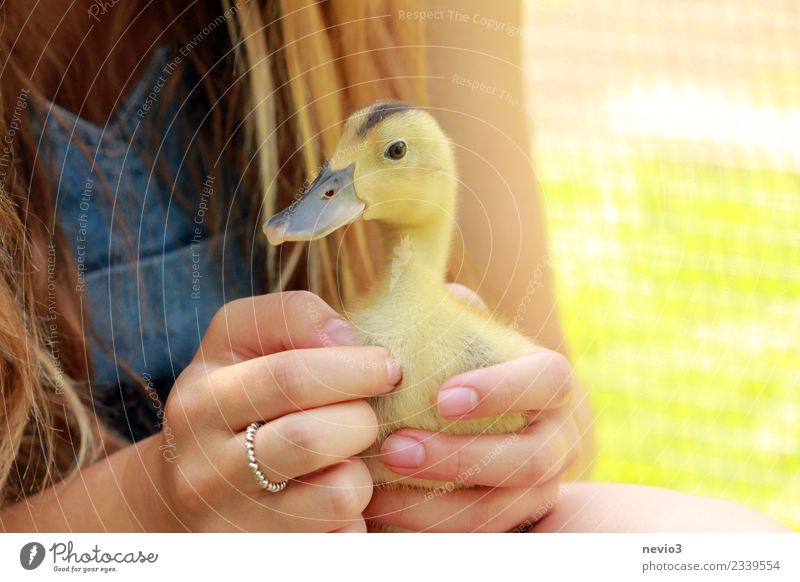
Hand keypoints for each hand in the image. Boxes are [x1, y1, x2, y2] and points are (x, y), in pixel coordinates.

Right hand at [152, 291, 401, 531]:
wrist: (186, 492)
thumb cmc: (234, 400)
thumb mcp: (241, 342)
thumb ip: (292, 317)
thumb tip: (348, 339)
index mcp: (202, 401)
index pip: (288, 377)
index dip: (352, 367)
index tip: (388, 366)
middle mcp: (205, 469)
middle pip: (311, 439)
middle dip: (362, 419)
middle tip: (369, 412)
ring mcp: (234, 524)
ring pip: (338, 496)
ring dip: (362, 471)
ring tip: (346, 457)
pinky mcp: (267, 559)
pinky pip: (342, 538)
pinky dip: (353, 515)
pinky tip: (329, 495)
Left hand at [364, 285, 580, 531]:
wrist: (486, 422)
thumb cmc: (464, 366)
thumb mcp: (461, 332)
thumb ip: (448, 309)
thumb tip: (421, 289)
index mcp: (551, 384)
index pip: (548, 380)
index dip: (503, 390)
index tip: (444, 396)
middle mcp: (559, 438)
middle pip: (529, 459)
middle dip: (459, 457)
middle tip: (394, 448)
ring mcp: (543, 487)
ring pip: (505, 510)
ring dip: (439, 505)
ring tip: (376, 491)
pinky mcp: (515, 522)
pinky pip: (479, 538)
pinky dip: (430, 529)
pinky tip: (380, 514)